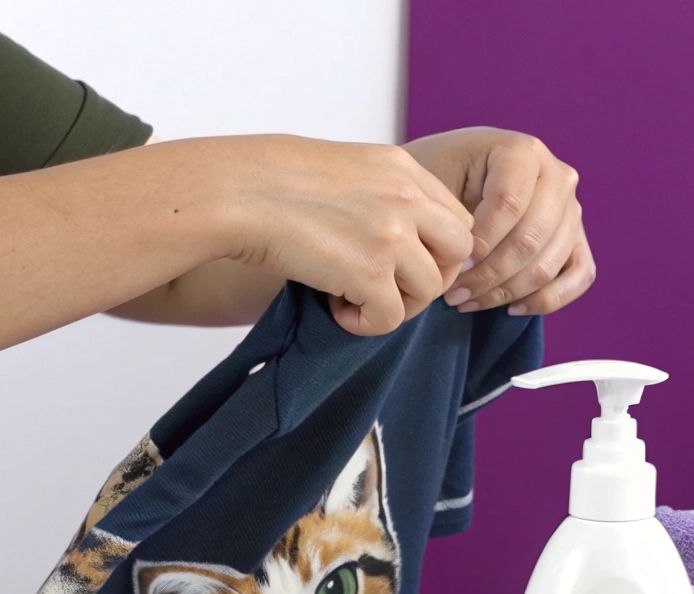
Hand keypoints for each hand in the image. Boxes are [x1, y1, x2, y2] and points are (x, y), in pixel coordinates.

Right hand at [208, 135, 474, 335]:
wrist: (234, 192)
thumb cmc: (269, 180)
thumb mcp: (342, 169)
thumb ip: (380, 194)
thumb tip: (392, 237)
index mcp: (401, 168)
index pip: (455, 217)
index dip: (434, 249)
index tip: (400, 264)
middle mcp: (406, 197)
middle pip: (459, 252)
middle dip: (429, 277)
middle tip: (386, 286)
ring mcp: (391, 235)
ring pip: (429, 290)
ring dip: (394, 304)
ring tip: (349, 297)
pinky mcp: (369, 274)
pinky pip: (391, 318)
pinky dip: (364, 324)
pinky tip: (334, 308)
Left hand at [403, 127, 594, 315]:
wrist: (451, 176)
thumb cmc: (438, 178)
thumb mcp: (433, 183)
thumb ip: (451, 216)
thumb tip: (470, 263)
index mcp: (522, 151)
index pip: (509, 204)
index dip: (479, 243)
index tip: (452, 266)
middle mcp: (557, 175)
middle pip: (531, 238)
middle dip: (489, 275)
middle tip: (454, 294)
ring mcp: (572, 208)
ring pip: (549, 263)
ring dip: (506, 292)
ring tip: (468, 301)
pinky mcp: (577, 238)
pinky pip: (579, 276)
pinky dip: (547, 299)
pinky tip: (510, 309)